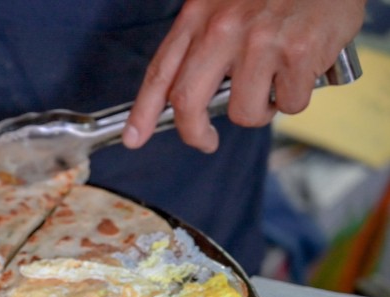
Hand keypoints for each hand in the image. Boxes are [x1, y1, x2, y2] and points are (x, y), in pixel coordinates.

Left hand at [122, 0, 365, 152]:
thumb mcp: (225, 1)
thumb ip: (204, 40)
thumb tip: (187, 95)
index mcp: (199, 14)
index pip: (160, 71)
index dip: (142, 112)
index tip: (133, 138)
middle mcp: (223, 28)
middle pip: (188, 102)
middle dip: (194, 133)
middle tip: (205, 141)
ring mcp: (259, 42)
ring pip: (244, 112)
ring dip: (260, 110)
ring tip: (274, 83)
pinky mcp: (297, 53)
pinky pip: (289, 103)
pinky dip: (296, 96)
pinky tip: (303, 68)